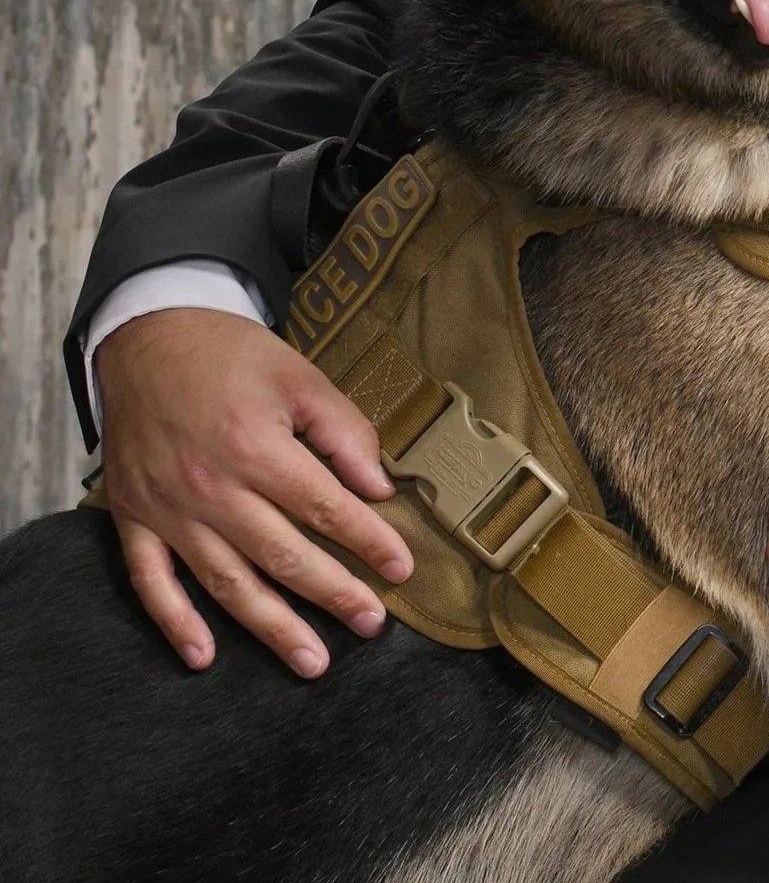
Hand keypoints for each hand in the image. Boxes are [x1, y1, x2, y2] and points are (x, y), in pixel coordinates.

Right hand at [96, 309, 412, 677]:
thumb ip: (344, 434)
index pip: (324, 508)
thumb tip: (379, 489)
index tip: (402, 570)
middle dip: (333, 595)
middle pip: (282, 556)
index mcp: (256, 448)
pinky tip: (204, 656)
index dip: (367, 542)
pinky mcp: (134, 519)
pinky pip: (152, 583)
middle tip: (372, 626)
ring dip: (270, 627)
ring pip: (226, 583)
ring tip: (312, 661)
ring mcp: (167, 510)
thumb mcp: (301, 378)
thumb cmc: (233, 356)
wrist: (148, 338)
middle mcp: (211, 488)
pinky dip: (175, 623)